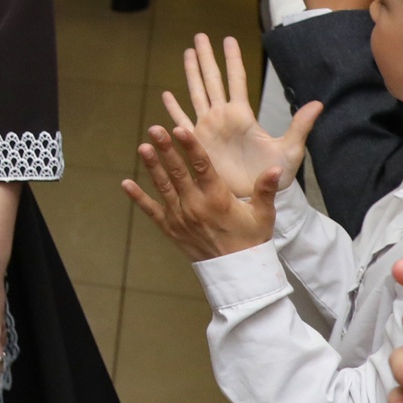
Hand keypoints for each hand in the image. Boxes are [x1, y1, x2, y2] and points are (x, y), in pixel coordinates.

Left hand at [124, 121, 284, 261]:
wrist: (238, 273)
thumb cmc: (252, 240)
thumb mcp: (264, 215)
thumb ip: (267, 189)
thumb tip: (276, 167)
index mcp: (218, 199)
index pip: (203, 167)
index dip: (191, 147)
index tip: (180, 129)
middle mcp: (196, 206)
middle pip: (178, 172)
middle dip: (166, 149)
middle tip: (155, 129)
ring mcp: (181, 217)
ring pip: (163, 187)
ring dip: (152, 167)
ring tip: (143, 147)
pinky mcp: (170, 228)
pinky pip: (151, 211)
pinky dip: (138, 198)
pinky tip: (125, 183)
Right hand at [158, 33, 319, 195]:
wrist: (254, 197)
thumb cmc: (273, 175)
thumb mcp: (290, 150)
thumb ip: (300, 126)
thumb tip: (318, 103)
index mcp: (243, 115)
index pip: (236, 80)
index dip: (232, 60)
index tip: (228, 39)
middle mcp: (223, 117)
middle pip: (212, 80)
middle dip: (206, 58)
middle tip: (200, 36)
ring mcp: (208, 128)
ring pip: (196, 93)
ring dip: (191, 73)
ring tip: (187, 53)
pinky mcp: (196, 143)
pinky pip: (182, 122)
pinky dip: (174, 109)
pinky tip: (167, 95)